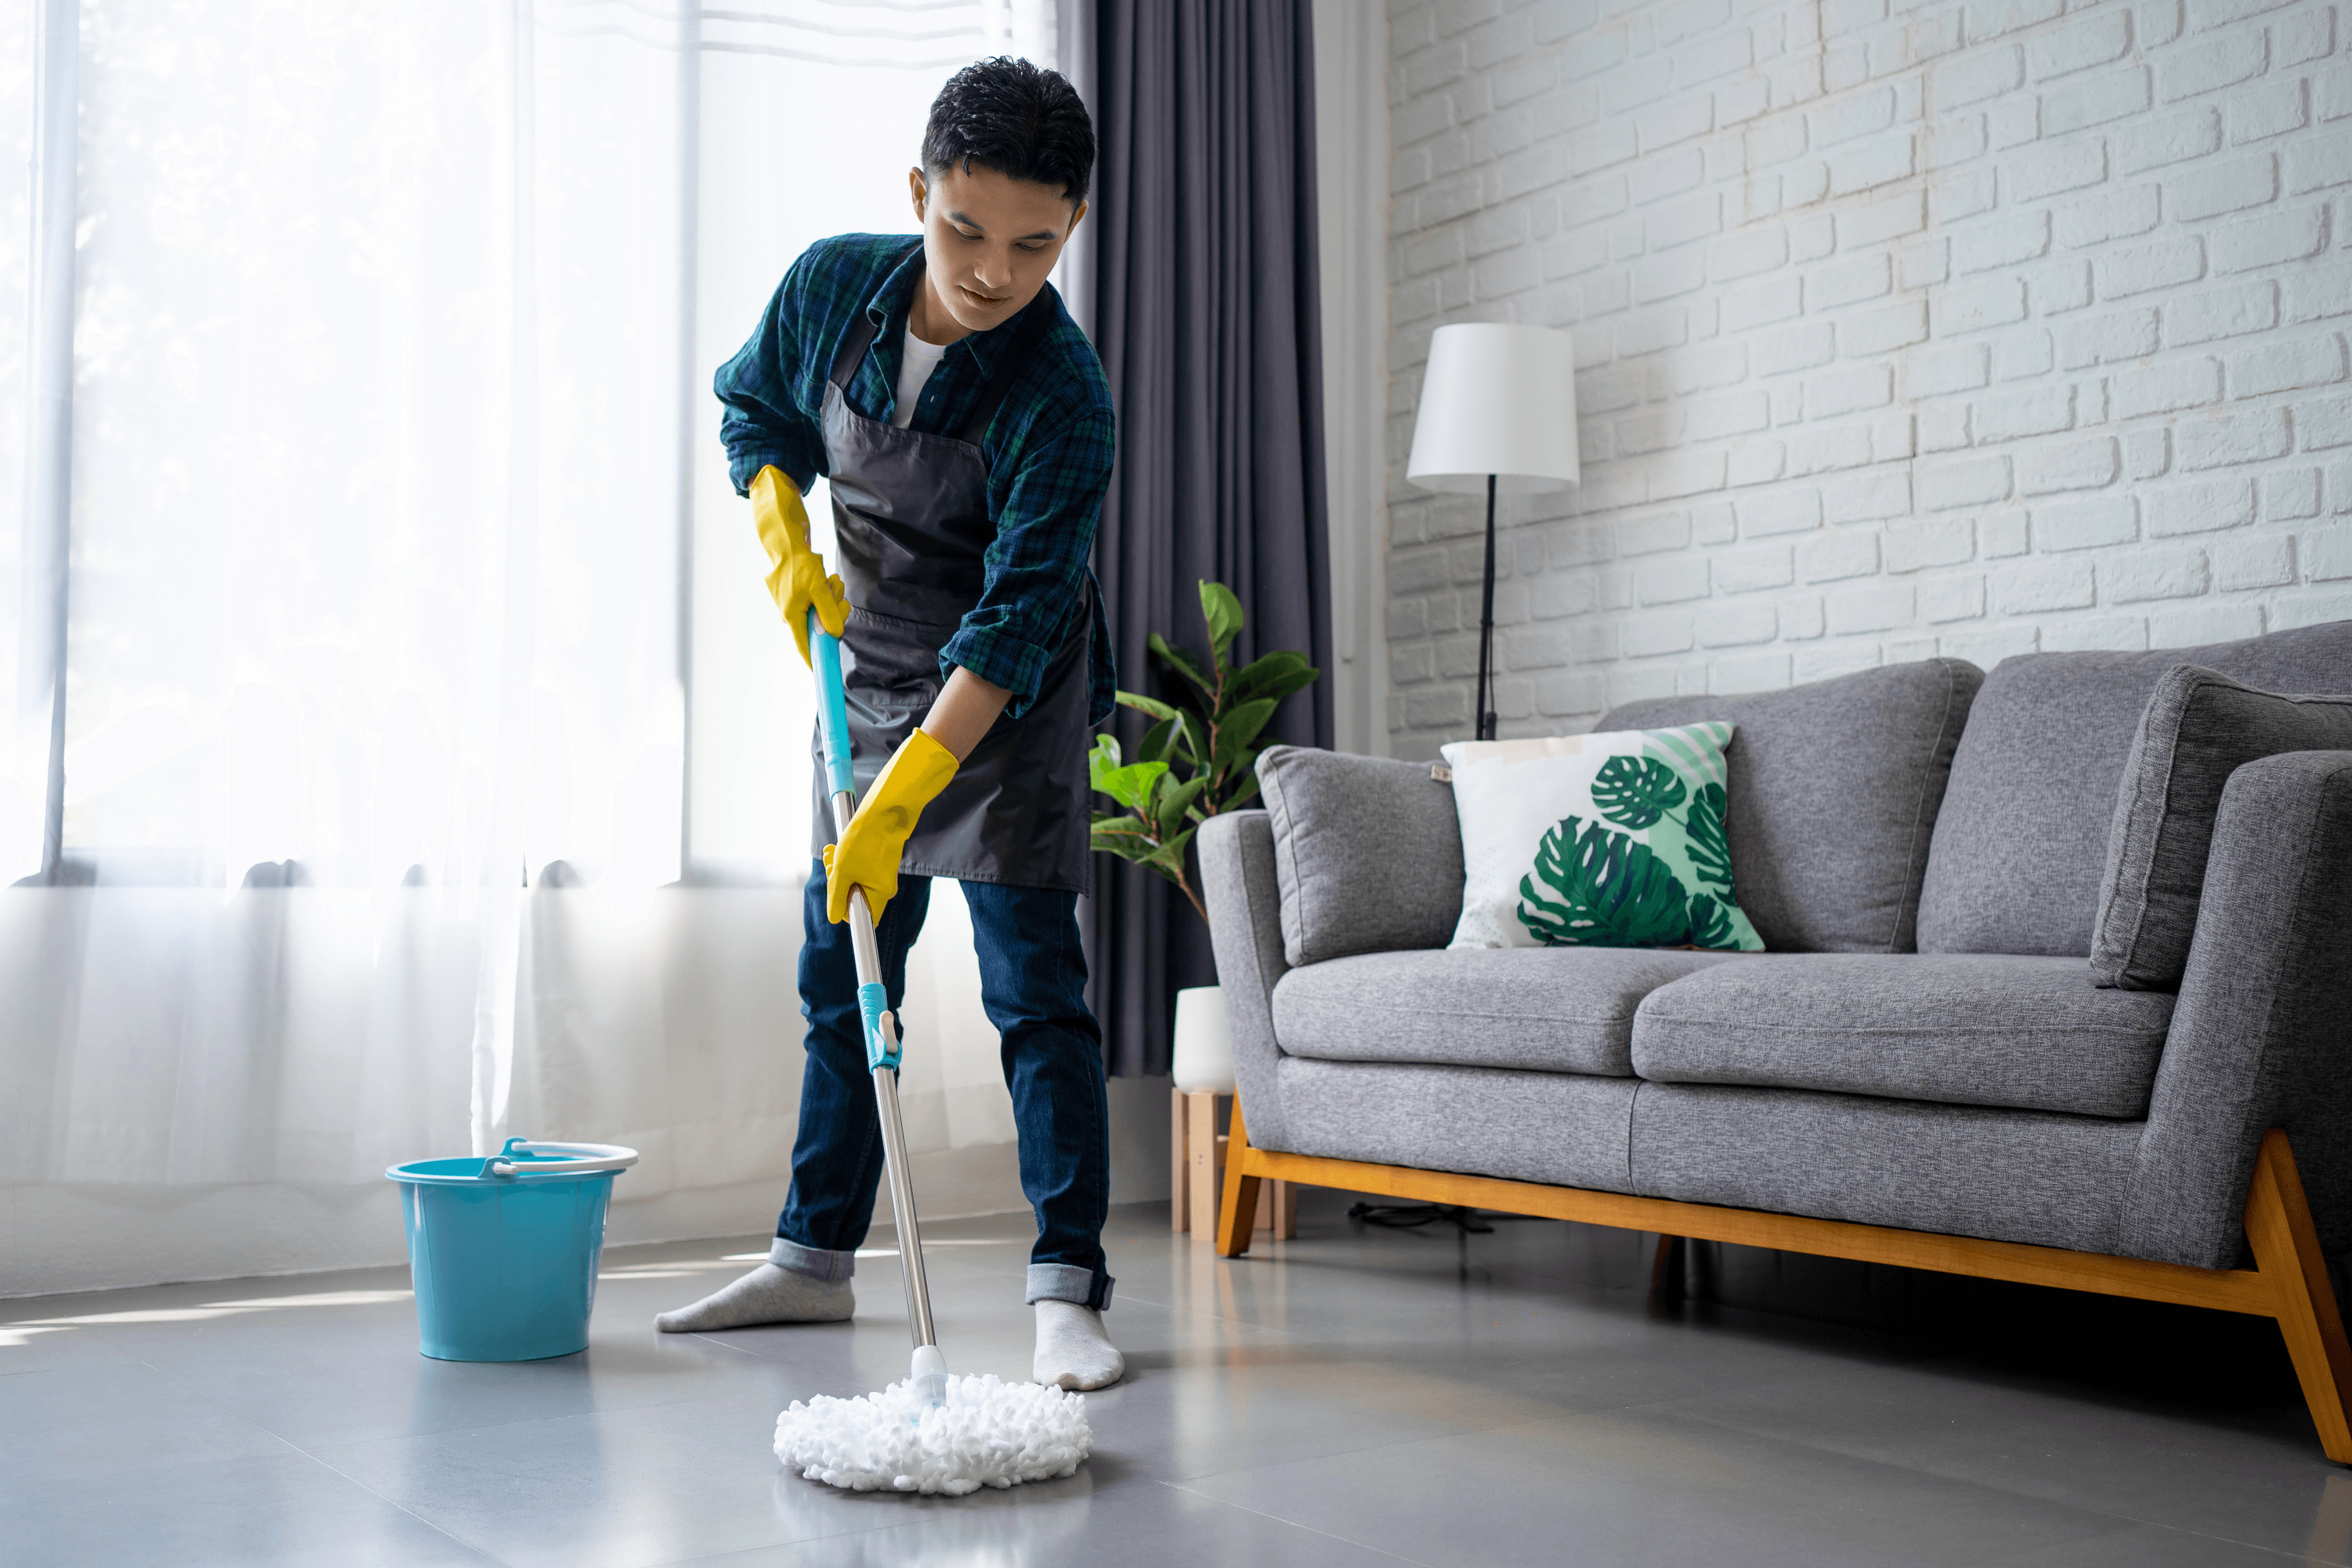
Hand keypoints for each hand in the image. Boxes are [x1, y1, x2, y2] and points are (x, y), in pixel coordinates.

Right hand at [750, 465, 847, 664]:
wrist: (786, 543)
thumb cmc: (800, 565)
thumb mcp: (819, 588)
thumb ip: (828, 612)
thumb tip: (836, 634)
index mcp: (792, 616)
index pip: (805, 647)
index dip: (815, 661)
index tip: (823, 673)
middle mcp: (790, 614)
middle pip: (820, 627)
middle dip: (834, 613)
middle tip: (838, 597)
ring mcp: (793, 605)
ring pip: (821, 612)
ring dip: (832, 599)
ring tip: (830, 581)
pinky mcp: (797, 596)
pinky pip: (817, 601)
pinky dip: (825, 593)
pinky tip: (825, 579)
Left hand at [823, 730, 958, 923]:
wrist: (883, 811)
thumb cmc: (865, 840)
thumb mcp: (843, 871)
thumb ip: (837, 898)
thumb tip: (834, 918)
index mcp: (880, 895)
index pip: (860, 917)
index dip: (842, 907)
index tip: (835, 889)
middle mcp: (883, 888)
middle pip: (854, 897)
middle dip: (836, 882)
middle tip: (829, 864)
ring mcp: (881, 875)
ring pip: (853, 881)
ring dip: (838, 869)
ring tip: (831, 851)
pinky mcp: (878, 864)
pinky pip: (858, 870)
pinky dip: (846, 861)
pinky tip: (838, 848)